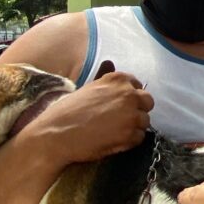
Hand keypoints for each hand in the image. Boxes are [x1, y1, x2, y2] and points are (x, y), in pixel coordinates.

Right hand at [24, 71, 153, 165]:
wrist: (56, 134)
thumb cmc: (67, 111)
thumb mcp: (88, 88)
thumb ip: (105, 81)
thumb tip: (110, 63)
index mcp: (118, 80)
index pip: (138, 85)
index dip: (130, 97)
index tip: (121, 105)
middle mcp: (129, 95)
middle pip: (148, 102)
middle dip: (138, 110)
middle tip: (121, 119)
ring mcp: (131, 115)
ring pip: (145, 121)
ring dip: (134, 127)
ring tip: (114, 131)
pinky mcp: (130, 135)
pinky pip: (139, 137)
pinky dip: (129, 141)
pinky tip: (113, 140)